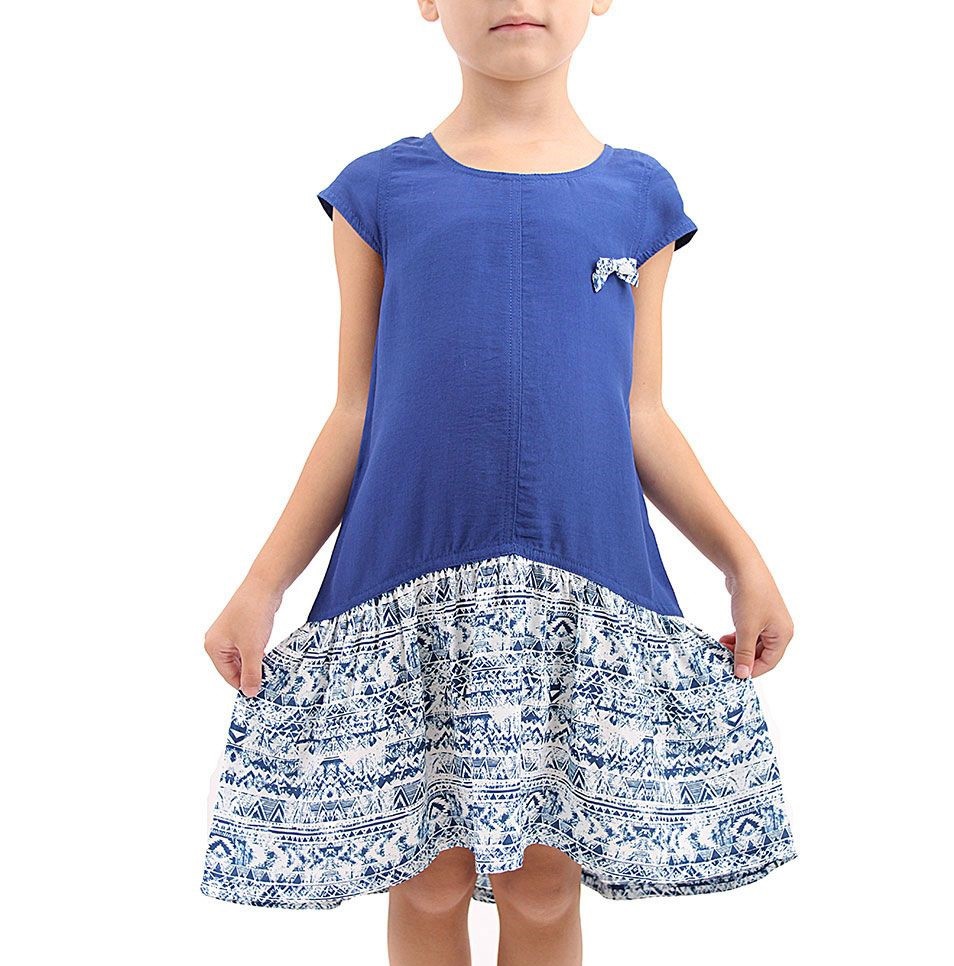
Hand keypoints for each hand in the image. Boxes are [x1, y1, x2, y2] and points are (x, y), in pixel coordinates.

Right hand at [204, 577, 282, 696]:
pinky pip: (248, 648)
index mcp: (213, 647)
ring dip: (256, 664)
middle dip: (251, 674)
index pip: (228, 677)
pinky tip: (270, 656)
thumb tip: (250, 693)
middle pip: (234, 668)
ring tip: (271, 669)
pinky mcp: (241, 628)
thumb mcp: (253, 649)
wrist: (264, 585)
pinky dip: (258, 653)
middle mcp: (218, 641)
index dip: (245, 685)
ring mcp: (229, 634)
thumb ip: (251, 673)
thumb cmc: (253, 613)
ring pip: (243, 658)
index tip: (262, 692)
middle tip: (270, 681)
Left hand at [718, 564, 793, 678]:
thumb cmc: (751, 597)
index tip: (735, 674)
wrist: (744, 568)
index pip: (769, 662)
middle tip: (725, 660)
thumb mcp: (746, 629)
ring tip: (722, 648)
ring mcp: (769, 620)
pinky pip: (749, 632)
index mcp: (783, 634)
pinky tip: (725, 638)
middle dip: (743, 657)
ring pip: (754, 643)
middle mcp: (779, 628)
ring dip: (738, 647)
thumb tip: (742, 674)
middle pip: (762, 653)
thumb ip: (744, 654)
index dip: (752, 670)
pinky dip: (738, 637)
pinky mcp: (758, 613)